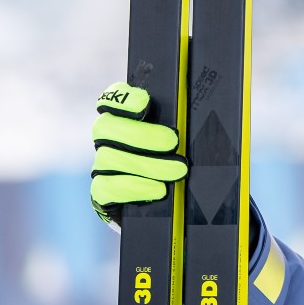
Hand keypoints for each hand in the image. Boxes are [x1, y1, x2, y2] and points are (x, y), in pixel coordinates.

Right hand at [90, 83, 188, 226]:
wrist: (167, 206)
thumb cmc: (176, 161)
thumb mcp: (181, 139)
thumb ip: (179, 123)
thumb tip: (202, 109)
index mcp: (123, 119)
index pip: (112, 98)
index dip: (123, 99)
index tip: (145, 103)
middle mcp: (106, 140)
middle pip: (106, 127)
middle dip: (143, 134)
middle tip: (173, 142)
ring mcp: (101, 166)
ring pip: (109, 158)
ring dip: (148, 165)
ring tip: (177, 171)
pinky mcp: (101, 193)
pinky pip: (107, 188)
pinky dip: (135, 188)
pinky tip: (159, 190)